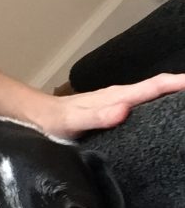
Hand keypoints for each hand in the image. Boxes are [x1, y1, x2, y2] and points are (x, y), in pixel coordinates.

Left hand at [34, 73, 184, 138]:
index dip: (180, 84)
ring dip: (173, 96)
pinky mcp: (114, 111)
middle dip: (183, 88)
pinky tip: (166, 115)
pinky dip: (159, 105)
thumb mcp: (73, 122)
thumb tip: (124, 109)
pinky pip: (143, 105)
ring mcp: (118, 103)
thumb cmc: (54, 121)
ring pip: (152, 96)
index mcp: (116, 97)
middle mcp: (121, 97)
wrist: (37, 117)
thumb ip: (97, 116)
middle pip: (159, 88)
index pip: (155, 87)